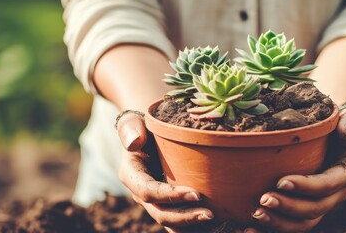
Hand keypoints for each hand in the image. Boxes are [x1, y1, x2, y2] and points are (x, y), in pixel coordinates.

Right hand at [116, 112, 213, 231]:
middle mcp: (142, 194)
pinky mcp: (168, 204)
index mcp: (132, 176)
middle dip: (185, 216)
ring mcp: (155, 202)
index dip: (171, 196)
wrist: (148, 135)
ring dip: (191, 224)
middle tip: (210, 213)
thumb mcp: (132, 122)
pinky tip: (215, 223)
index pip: (149, 192)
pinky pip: (179, 221)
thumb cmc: (142, 126)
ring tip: (213, 219)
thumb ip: (130, 128)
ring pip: (170, 222)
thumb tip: (134, 143)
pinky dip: (194, 225)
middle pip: (161, 213)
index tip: (196, 194)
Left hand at [246, 107, 345, 231]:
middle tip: (263, 199)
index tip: (281, 181)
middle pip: (314, 209)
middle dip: (288, 207)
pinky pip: (289, 226)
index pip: (327, 185)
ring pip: (303, 223)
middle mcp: (335, 194)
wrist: (329, 132)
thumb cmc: (337, 122)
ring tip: (256, 214)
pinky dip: (270, 230)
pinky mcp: (304, 209)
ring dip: (279, 223)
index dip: (305, 187)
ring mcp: (320, 204)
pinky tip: (248, 230)